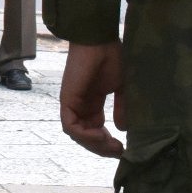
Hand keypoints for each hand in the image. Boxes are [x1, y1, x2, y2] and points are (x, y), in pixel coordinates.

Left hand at [60, 41, 126, 158]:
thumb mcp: (122, 88)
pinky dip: (84, 135)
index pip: (95, 131)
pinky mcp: (67, 100)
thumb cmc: (112, 58)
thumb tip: (123, 130)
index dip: (108, 143)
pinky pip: (70, 126)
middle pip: (86, 137)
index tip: (124, 148)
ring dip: (94, 144)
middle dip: (102, 148)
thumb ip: (122, 108)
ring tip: (112, 146)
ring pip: (77, 135)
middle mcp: (80, 106)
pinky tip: (102, 135)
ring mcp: (72, 103)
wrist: (100, 40)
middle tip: (119, 152)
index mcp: (92, 103)